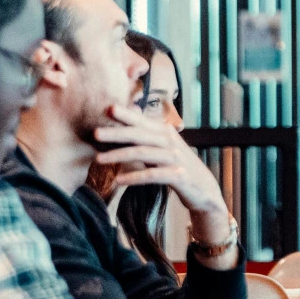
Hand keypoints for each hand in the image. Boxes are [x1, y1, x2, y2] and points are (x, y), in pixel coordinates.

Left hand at [95, 105, 232, 248]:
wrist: (204, 189)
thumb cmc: (178, 167)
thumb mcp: (164, 147)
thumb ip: (147, 134)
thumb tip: (128, 114)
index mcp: (165, 132)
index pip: (142, 121)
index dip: (126, 115)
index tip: (106, 108)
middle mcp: (171, 142)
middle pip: (140, 135)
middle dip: (117, 133)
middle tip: (95, 133)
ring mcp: (175, 159)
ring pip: (144, 153)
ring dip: (120, 155)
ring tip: (98, 159)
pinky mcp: (179, 176)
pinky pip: (153, 175)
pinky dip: (134, 177)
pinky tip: (118, 181)